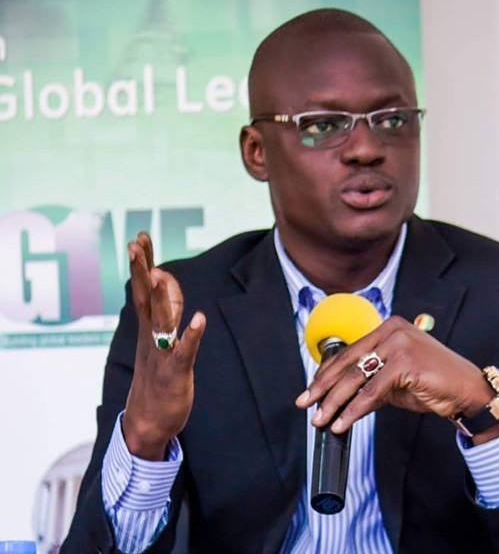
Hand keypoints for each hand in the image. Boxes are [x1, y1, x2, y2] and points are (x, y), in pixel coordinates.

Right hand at [122, 233, 206, 460]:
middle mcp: (151, 336)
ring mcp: (161, 353)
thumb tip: (166, 286)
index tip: (140, 238)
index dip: (143, 264)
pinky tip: (199, 319)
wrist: (147, 422)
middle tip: (136, 243)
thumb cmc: (155, 378)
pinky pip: (183, 351)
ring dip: (161, 298)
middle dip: (142, 270)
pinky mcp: (175, 372)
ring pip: (161, 321)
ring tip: (160, 274)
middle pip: (145, 297)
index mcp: (147, 328)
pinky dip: (190, 335)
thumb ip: (163, 313)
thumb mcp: (157, 341)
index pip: (143, 289)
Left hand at [296, 316, 498, 444]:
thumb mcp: (394, 382)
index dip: (327, 373)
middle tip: (305, 403)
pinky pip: (372, 391)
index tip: (311, 390)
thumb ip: (369, 383)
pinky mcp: (405, 363)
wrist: (467, 392)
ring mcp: (399, 344)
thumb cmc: (433, 384)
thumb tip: (338, 399)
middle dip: (323, 386)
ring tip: (321, 419)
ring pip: (356, 377)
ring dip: (334, 401)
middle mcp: (392, 330)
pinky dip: (354, 410)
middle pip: (348, 362)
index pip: (350, 352)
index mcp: (388, 328)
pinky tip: (342, 423)